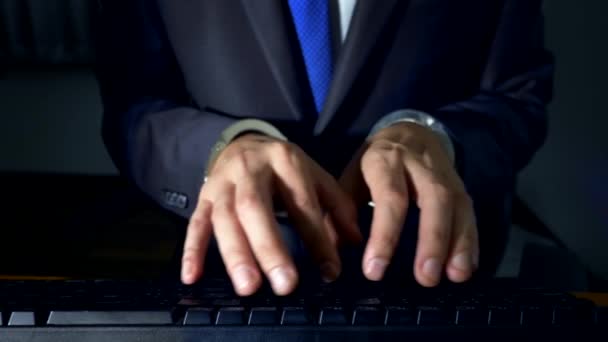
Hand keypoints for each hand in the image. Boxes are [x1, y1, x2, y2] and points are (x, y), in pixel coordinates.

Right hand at [181, 133, 361, 295]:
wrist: (244, 141)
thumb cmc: (284, 167)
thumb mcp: (315, 175)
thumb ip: (337, 206)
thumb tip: (356, 243)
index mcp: (286, 161)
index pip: (302, 203)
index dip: (317, 238)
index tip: (329, 271)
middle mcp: (251, 169)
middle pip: (255, 207)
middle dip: (270, 248)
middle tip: (285, 285)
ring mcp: (223, 183)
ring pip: (224, 217)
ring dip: (235, 254)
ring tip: (248, 287)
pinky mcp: (203, 196)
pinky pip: (195, 223)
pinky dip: (192, 250)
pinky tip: (192, 276)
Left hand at [340, 122, 477, 286]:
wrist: (408, 130)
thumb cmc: (374, 162)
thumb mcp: (351, 177)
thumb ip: (341, 212)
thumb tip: (330, 252)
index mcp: (384, 160)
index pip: (389, 197)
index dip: (384, 235)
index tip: (375, 270)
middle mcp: (419, 165)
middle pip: (433, 199)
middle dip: (432, 240)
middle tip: (426, 277)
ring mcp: (444, 174)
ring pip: (457, 206)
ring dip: (458, 243)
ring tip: (454, 276)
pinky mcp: (461, 185)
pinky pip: (470, 212)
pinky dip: (470, 241)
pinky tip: (465, 267)